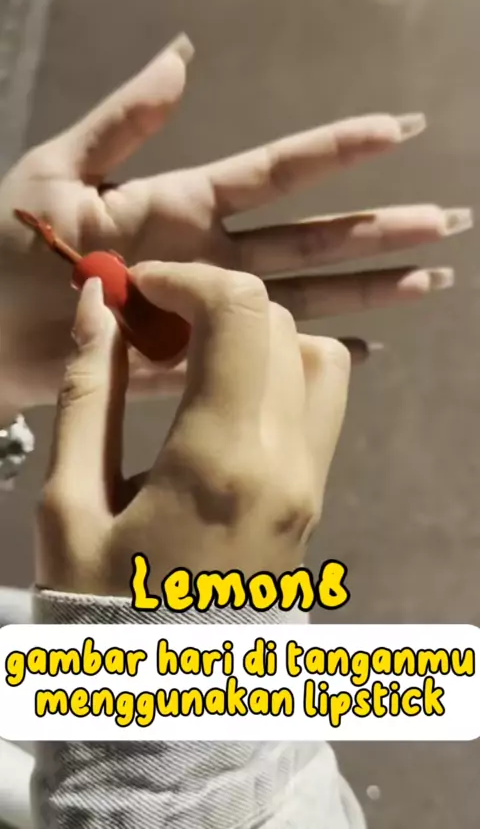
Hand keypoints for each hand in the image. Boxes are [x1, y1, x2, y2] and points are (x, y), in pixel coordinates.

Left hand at [0, 33, 469, 418]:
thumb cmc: (5, 241)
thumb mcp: (58, 168)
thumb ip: (124, 121)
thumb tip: (183, 57)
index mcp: (183, 204)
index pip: (276, 172)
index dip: (337, 148)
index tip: (399, 128)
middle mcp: (210, 257)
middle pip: (312, 240)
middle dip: (381, 230)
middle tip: (447, 221)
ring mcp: (206, 312)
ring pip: (302, 297)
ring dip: (368, 290)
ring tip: (428, 279)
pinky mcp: (192, 362)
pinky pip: (263, 357)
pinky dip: (312, 355)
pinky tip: (360, 351)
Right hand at [36, 266, 349, 595]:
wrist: (169, 702)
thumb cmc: (102, 609)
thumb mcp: (70, 502)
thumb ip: (88, 392)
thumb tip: (96, 302)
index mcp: (220, 460)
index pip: (240, 313)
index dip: (186, 279)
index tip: (140, 291)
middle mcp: (285, 461)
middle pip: (279, 322)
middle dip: (214, 300)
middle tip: (156, 324)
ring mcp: (311, 481)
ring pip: (318, 356)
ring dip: (259, 336)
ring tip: (196, 359)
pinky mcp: (315, 494)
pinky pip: (321, 402)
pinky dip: (280, 373)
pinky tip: (222, 399)